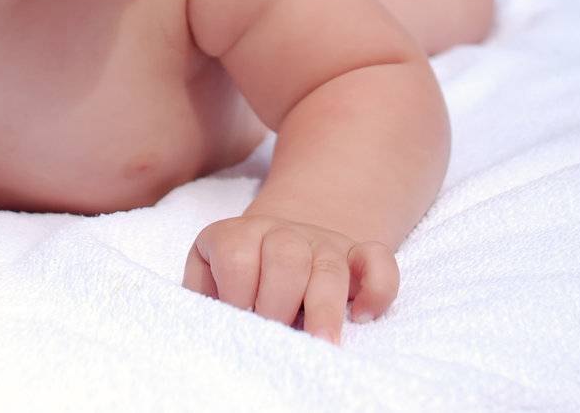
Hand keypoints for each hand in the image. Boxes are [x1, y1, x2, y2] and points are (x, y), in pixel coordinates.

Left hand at [182, 214, 398, 344]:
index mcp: (240, 235)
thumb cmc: (236, 276)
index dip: (235, 294)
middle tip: (273, 334)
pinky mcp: (356, 255)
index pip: (237, 256)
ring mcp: (323, 242)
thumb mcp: (206, 276)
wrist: (276, 242)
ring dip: (324, 309)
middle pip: (286, 258)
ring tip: (320, 345)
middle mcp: (283, 234)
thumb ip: (201, 292)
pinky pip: (378, 260)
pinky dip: (377, 287)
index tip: (238, 319)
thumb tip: (205, 318)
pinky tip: (362, 315)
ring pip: (330, 265)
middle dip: (277, 304)